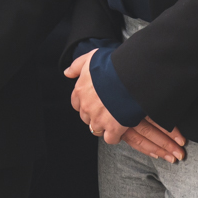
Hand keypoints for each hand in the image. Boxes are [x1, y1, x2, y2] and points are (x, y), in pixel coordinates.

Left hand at [64, 50, 184, 163]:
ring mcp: (99, 119)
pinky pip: (110, 138)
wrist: (130, 75)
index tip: (94, 101)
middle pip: (86, 117)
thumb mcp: (90, 58)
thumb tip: (67, 74)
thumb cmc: (111, 65)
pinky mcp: (113, 128)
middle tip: (106, 109)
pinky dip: (115, 136)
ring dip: (103, 125)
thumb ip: (76, 66)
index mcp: (80, 91)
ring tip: (114, 119)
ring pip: (96, 129)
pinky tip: (120, 129)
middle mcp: (87, 107)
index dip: (86, 103)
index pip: (76, 103)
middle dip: (94, 115)